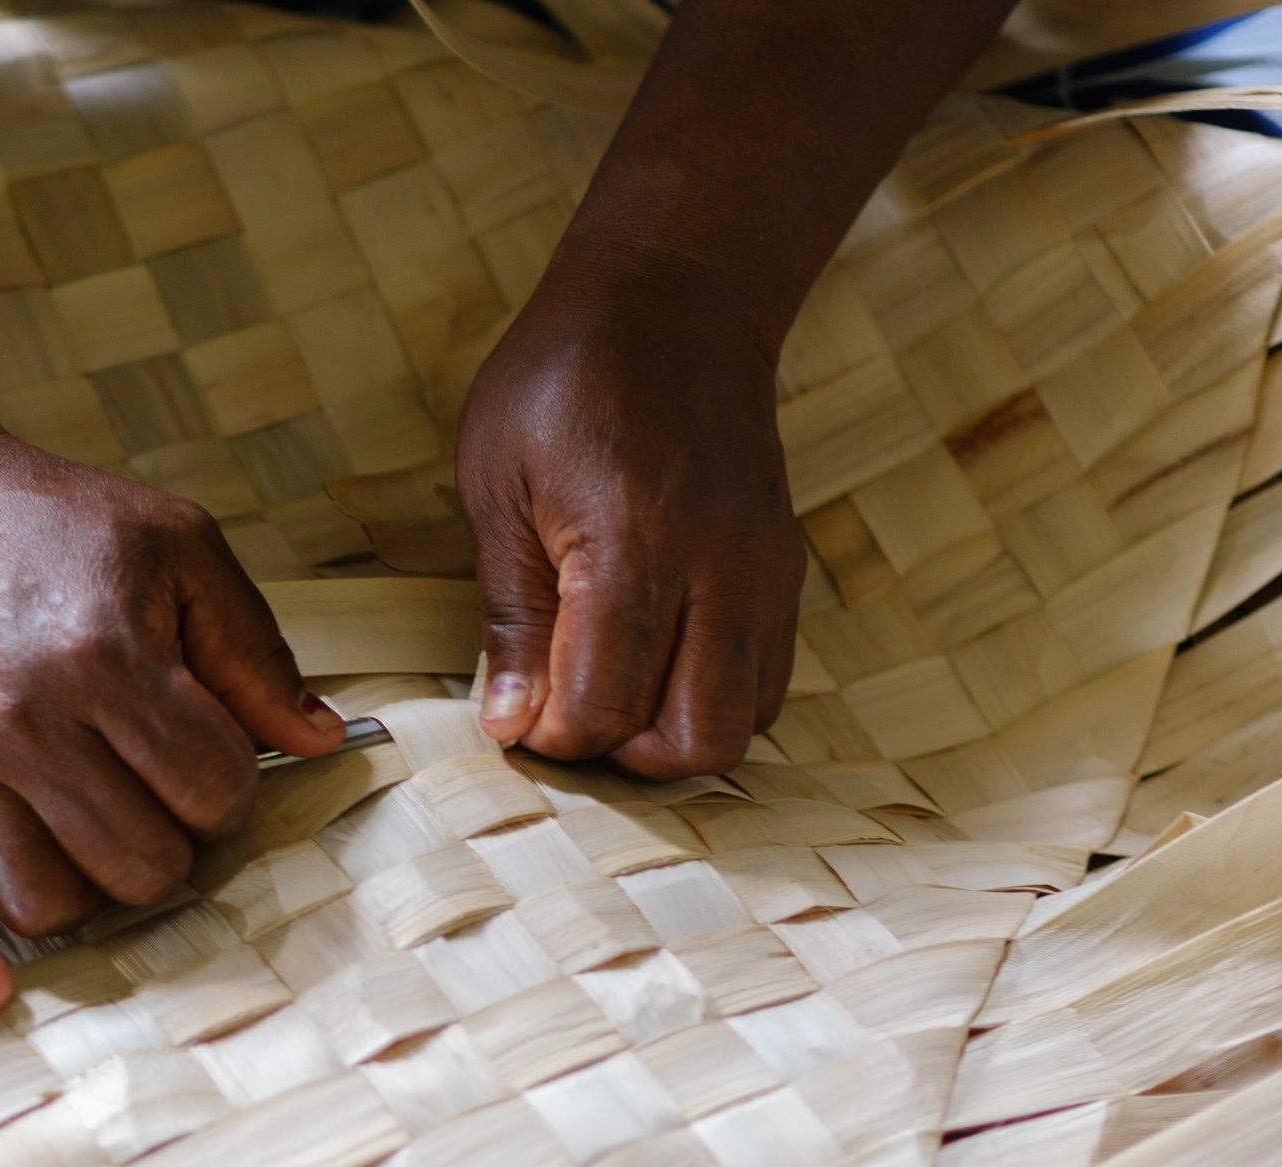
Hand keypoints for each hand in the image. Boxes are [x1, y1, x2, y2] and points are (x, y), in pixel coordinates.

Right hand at [0, 418, 343, 1009]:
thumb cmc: (54, 524)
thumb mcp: (179, 545)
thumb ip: (255, 650)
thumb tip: (319, 743)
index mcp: (106, 656)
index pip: (213, 791)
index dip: (227, 788)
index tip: (204, 760)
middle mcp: (22, 719)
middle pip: (141, 862)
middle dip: (169, 842)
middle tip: (149, 798)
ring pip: (48, 900)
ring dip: (85, 887)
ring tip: (85, 834)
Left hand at [457, 267, 804, 777]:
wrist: (676, 296)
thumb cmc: (563, 378)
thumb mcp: (496, 482)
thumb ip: (509, 612)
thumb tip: (510, 724)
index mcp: (631, 541)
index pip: (606, 703)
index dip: (553, 734)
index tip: (516, 712)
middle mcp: (718, 566)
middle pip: (695, 739)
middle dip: (621, 755)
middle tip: (566, 713)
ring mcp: (765, 570)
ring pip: (743, 724)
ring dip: (670, 733)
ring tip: (609, 689)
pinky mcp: (786, 570)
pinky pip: (767, 682)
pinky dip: (709, 698)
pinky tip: (654, 662)